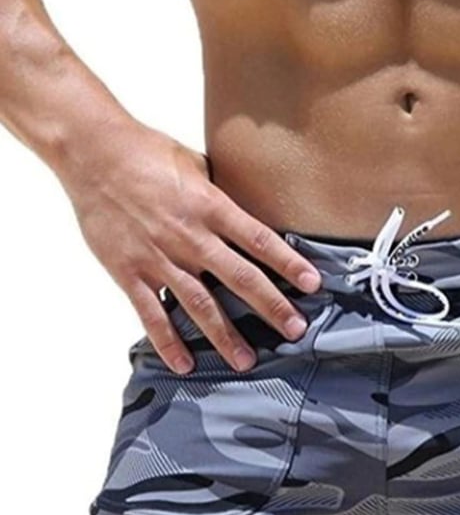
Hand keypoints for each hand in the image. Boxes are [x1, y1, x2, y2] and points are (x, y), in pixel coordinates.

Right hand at [59, 117, 321, 374]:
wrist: (91, 151)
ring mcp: (159, 257)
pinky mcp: (129, 271)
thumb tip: (248, 213)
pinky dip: (168, 341)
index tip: (313, 284)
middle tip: (295, 330)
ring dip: (225, 335)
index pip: (259, 240)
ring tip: (246, 361)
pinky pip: (151, 313)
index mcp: (210, 206)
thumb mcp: (195, 165)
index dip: (289, 263)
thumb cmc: (146, 152)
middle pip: (239, 278)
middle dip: (270, 306)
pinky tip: (185, 364)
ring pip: (199, 304)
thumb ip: (221, 195)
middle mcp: (190, 236)